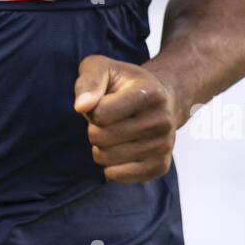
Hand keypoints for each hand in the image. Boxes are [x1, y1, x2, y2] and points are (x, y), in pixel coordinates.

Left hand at [73, 55, 177, 182]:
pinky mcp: (160, 166)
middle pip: (101, 137)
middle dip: (94, 128)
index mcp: (150, 93)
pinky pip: (116, 176)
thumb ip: (88, 81)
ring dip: (100, 147)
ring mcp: (164, 146)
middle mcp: (162, 121)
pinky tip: (120, 150)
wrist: (161, 98)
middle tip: (107, 119)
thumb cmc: (124, 82)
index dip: (92, 108)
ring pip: (106, 158)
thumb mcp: (102, 68)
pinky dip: (109, 166)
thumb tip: (81, 106)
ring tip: (114, 132)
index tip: (103, 100)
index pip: (100, 113)